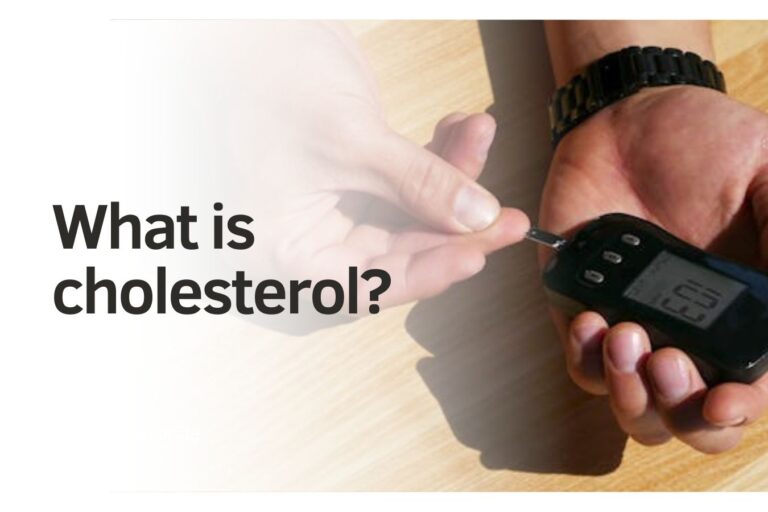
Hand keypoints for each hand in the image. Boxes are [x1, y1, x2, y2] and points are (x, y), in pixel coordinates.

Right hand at [186, 22, 527, 318]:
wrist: (258, 26)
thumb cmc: (269, 78)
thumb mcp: (350, 139)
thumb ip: (417, 184)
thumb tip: (476, 219)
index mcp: (283, 248)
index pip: (364, 284)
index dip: (424, 274)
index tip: (474, 256)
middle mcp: (307, 237)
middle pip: (397, 254)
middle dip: (454, 228)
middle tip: (505, 217)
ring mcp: (335, 207)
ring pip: (412, 216)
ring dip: (453, 182)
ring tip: (479, 138)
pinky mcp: (358, 178)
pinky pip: (410, 183)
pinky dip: (440, 159)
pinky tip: (463, 131)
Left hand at [539, 85, 767, 451]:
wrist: (631, 110)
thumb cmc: (710, 139)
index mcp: (741, 314)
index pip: (747, 391)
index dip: (737, 411)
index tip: (723, 400)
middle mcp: (689, 334)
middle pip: (683, 417)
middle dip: (676, 409)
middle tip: (667, 358)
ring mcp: (633, 326)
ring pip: (629, 404)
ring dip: (627, 391)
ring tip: (624, 333)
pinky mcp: (581, 309)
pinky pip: (579, 361)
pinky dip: (584, 357)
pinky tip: (592, 319)